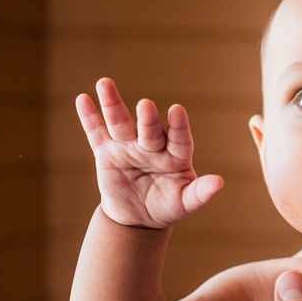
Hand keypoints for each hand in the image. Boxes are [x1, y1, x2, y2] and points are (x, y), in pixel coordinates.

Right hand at [76, 77, 222, 227]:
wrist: (137, 218)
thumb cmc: (167, 206)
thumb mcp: (184, 203)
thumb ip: (200, 193)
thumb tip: (219, 182)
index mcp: (176, 155)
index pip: (180, 139)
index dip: (178, 126)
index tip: (177, 111)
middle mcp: (152, 145)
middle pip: (149, 129)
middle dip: (147, 119)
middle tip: (145, 105)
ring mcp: (128, 146)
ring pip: (120, 122)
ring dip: (112, 103)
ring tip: (104, 83)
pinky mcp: (106, 152)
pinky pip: (96, 132)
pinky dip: (89, 117)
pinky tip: (82, 99)